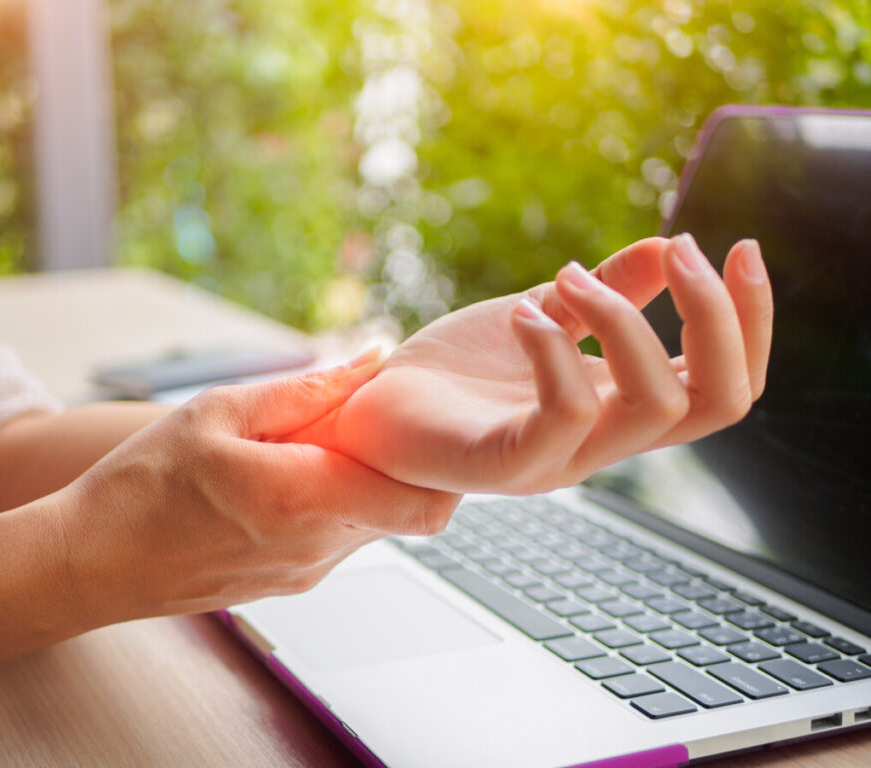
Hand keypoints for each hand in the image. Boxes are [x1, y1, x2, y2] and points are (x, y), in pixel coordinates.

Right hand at [56, 352, 458, 621]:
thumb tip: (373, 357)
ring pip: (375, 526)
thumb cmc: (142, 483)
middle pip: (408, 512)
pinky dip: (334, 505)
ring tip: (313, 444)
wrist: (89, 563)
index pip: (425, 500)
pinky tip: (287, 477)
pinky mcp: (288, 584)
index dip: (437, 459)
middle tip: (364, 421)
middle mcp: (318, 548)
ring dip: (365, 483)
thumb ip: (308, 387)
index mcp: (306, 499)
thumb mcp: (220, 412)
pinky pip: (338, 540)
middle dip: (403, 464)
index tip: (412, 418)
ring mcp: (305, 574)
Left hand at [296, 235, 772, 494]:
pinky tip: (524, 316)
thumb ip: (606, 294)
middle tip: (681, 251)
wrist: (369, 413)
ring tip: (570, 279)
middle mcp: (602, 443)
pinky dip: (556, 349)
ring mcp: (557, 460)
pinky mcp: (504, 464)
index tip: (741, 246)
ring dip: (628, 320)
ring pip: (653, 406)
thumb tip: (669, 246)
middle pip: (717, 401)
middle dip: (717, 316)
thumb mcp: (542, 316)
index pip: (726, 387)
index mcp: (618, 410)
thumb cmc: (454, 374)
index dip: (751, 322)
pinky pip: (564, 414)